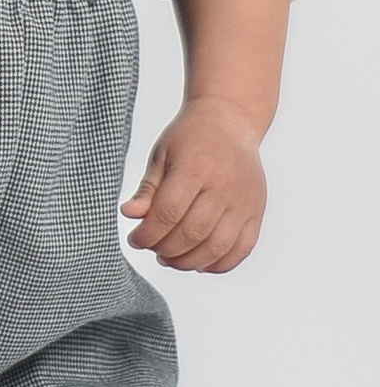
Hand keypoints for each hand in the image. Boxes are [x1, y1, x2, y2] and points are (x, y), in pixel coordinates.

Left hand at [123, 97, 266, 272]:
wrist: (230, 123)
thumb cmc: (190, 139)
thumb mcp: (161, 155)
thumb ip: (147, 188)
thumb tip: (128, 214)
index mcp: (196, 167)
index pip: (169, 212)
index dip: (148, 234)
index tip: (135, 239)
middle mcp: (225, 186)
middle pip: (193, 233)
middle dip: (165, 249)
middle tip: (151, 248)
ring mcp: (245, 201)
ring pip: (217, 247)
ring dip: (188, 261)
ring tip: (169, 258)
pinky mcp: (257, 211)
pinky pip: (242, 249)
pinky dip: (218, 264)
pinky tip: (198, 262)